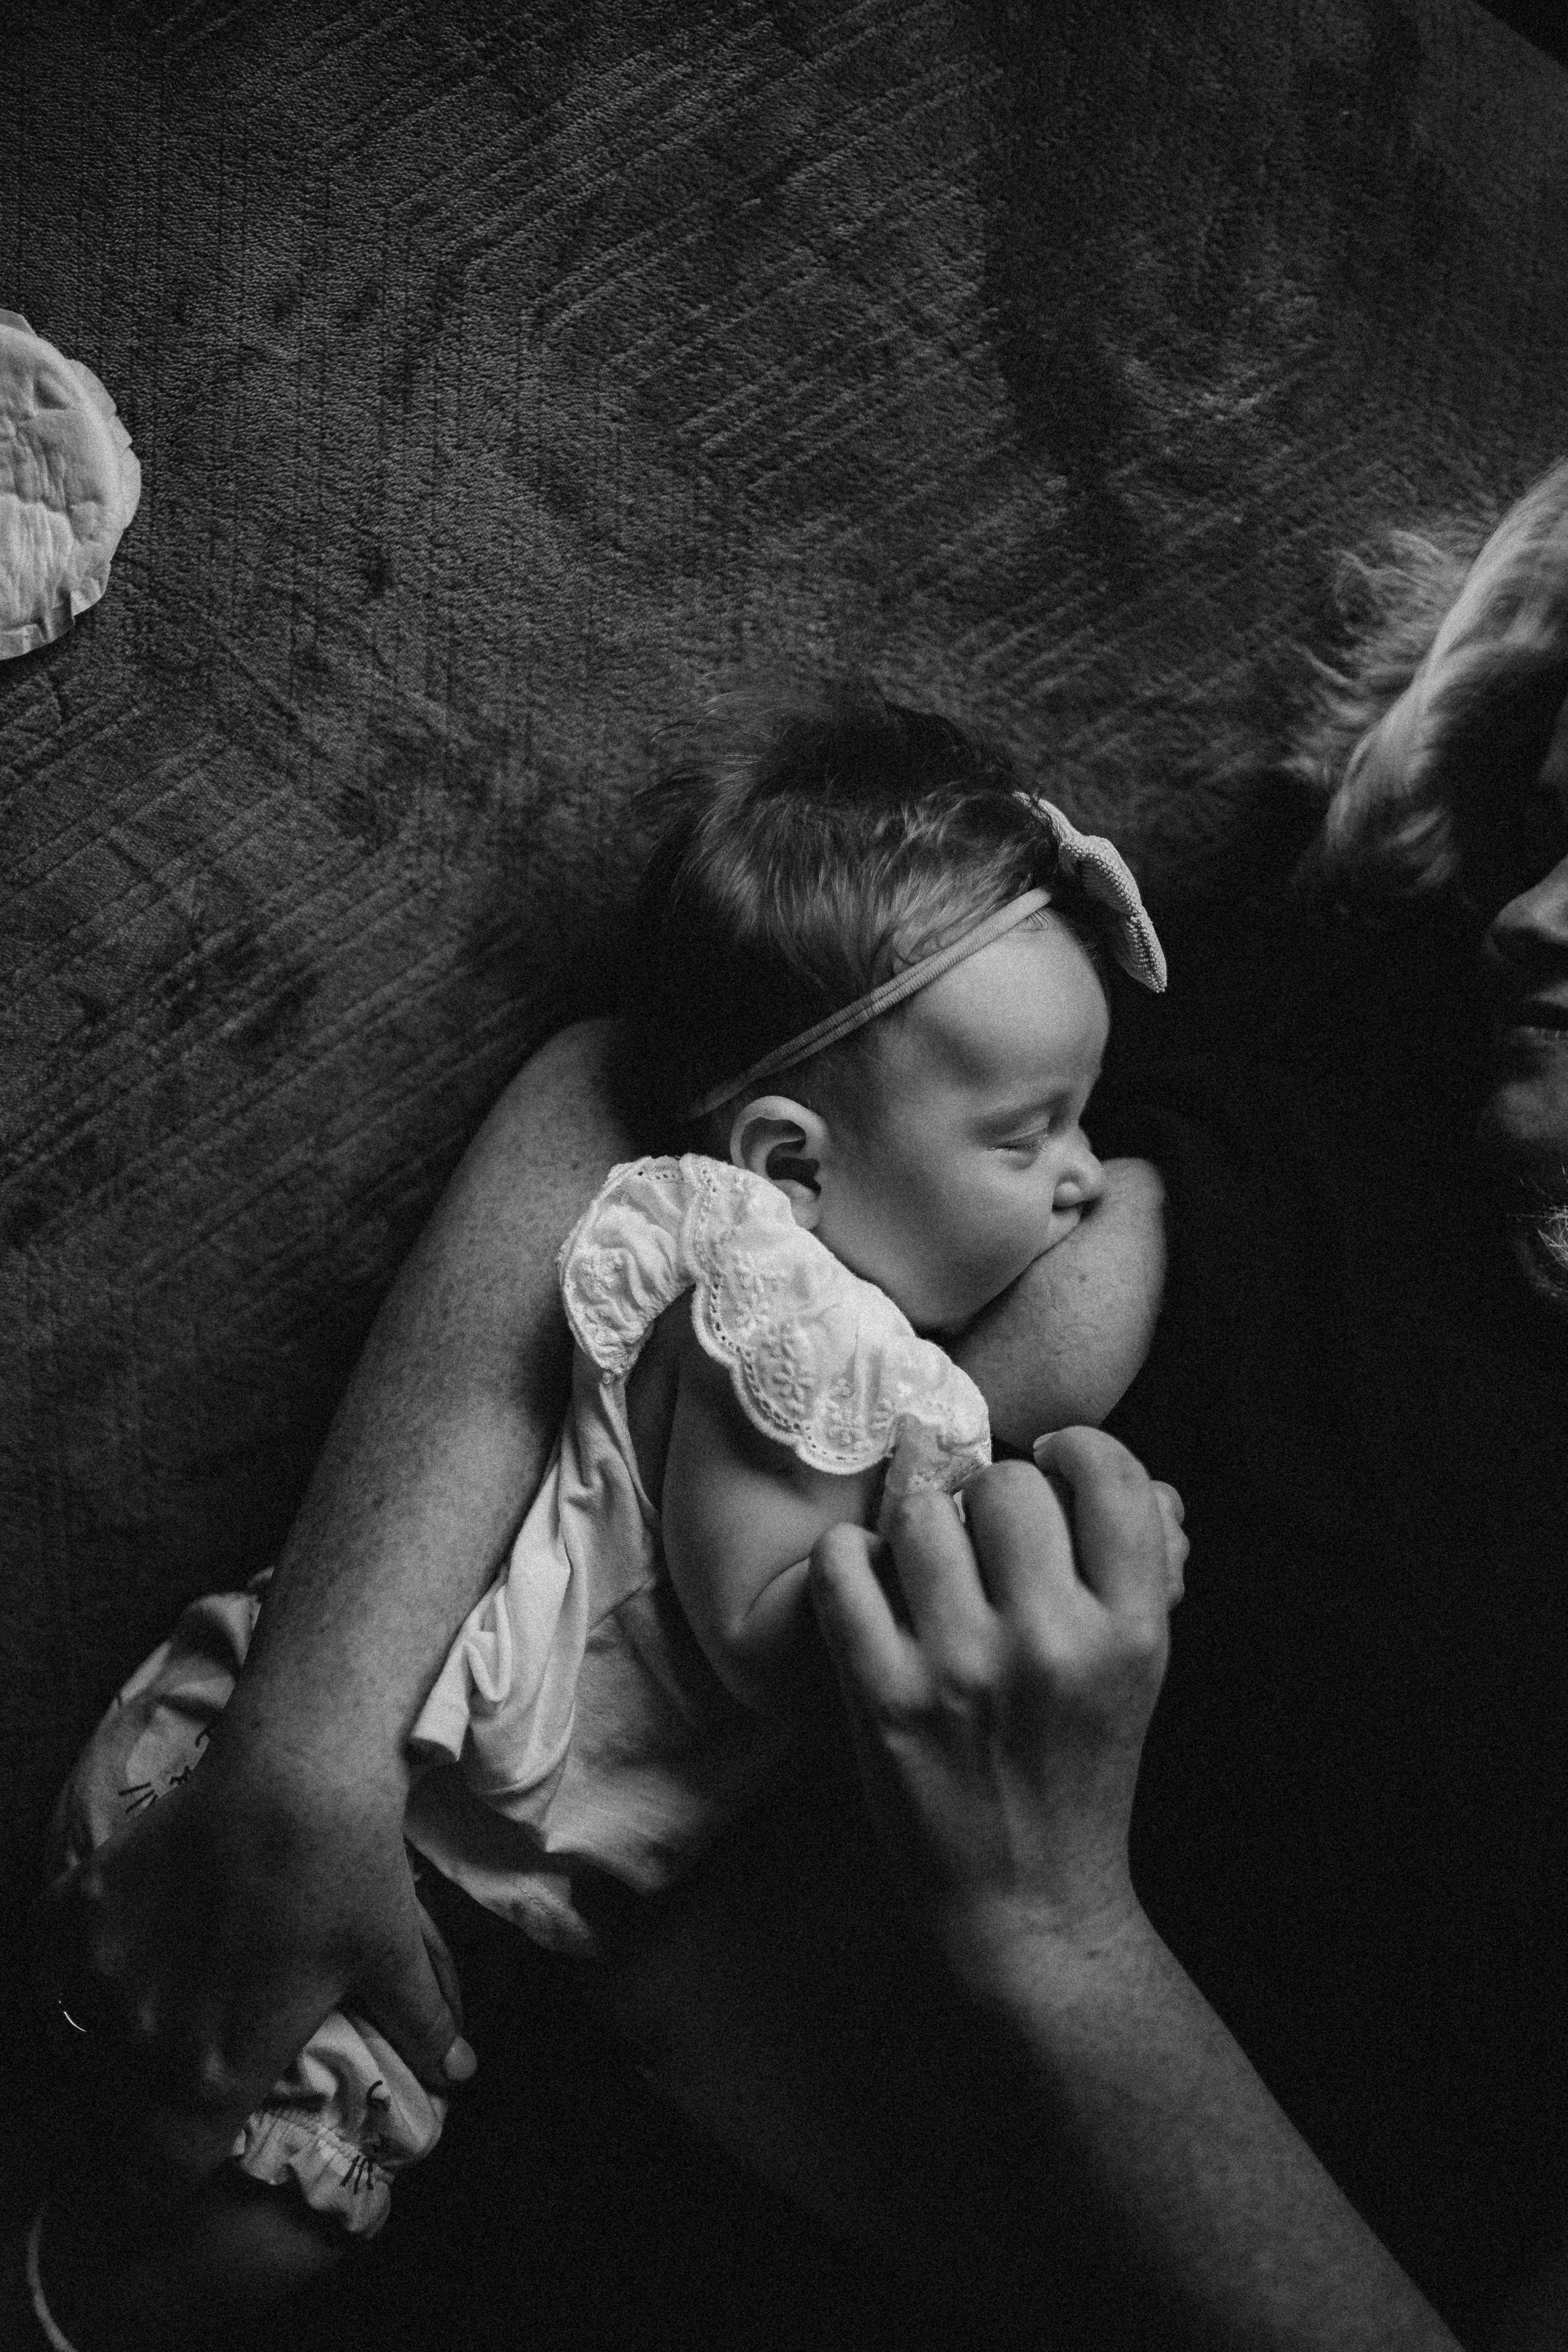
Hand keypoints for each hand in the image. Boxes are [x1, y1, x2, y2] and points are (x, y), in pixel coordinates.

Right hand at [32, 1744, 472, 2209]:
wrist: (296, 1769)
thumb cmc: (350, 1873)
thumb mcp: (394, 1958)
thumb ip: (421, 2027)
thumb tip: (461, 2071)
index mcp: (212, 2073)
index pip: (157, 2178)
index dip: (161, 2188)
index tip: (174, 2169)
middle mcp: (142, 2036)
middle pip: (116, 2111)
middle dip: (139, 2109)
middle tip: (174, 2073)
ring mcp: (102, 1970)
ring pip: (80, 2037)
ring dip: (108, 2039)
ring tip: (151, 2010)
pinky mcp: (81, 1906)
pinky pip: (53, 1961)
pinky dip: (74, 1964)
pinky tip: (119, 1947)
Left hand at [808, 1431, 1184, 1971]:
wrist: (1029, 1906)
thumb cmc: (1080, 1771)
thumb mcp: (1140, 1673)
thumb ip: (1146, 1569)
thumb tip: (1151, 1482)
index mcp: (1132, 1631)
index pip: (1111, 1476)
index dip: (1077, 1451)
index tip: (1055, 1464)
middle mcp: (1053, 1642)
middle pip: (1009, 1485)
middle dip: (993, 1498)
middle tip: (985, 1536)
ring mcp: (963, 1669)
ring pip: (924, 1511)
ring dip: (920, 1524)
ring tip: (927, 1562)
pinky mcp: (885, 1697)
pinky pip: (844, 1567)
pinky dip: (849, 1559)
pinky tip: (869, 1579)